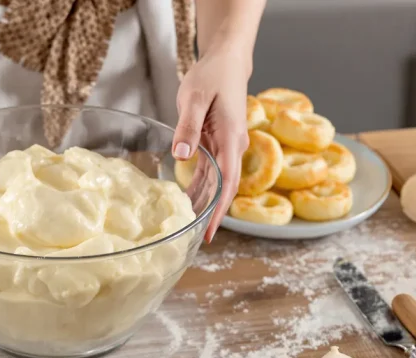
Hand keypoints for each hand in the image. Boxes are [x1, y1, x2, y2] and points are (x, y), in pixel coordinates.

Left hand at [172, 48, 250, 242]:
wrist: (226, 61)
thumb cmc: (212, 76)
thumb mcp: (195, 99)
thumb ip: (188, 127)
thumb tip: (182, 156)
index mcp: (232, 139)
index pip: (227, 183)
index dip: (218, 210)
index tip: (209, 231)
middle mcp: (234, 147)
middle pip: (225, 189)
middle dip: (214, 214)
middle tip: (198, 239)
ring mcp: (228, 146)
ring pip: (218, 182)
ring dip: (206, 202)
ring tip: (190, 225)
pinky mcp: (219, 143)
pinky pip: (211, 170)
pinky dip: (202, 187)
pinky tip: (189, 199)